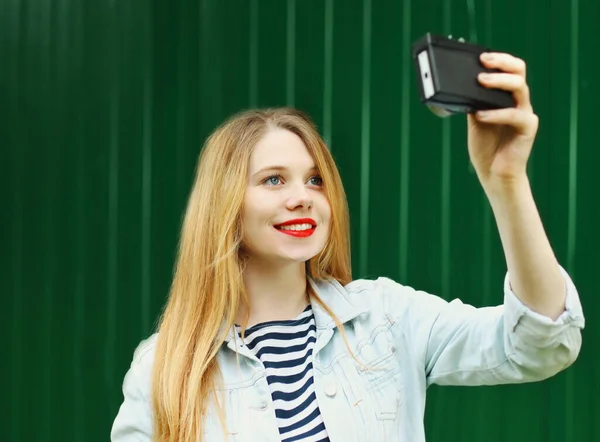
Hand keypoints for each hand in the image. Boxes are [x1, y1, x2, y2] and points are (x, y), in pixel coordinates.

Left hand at [467, 52, 538, 189]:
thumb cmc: (485, 147)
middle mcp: (518, 102)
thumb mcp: (474, 120)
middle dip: (501, 62)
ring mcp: (525, 114)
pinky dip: (496, 113)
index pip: (509, 69)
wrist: (493, 174)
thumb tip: (460, 84)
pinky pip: (515, 115)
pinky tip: (481, 115)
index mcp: (506, 97)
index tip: (479, 55)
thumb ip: (472, 102)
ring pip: (520, 88)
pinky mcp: (528, 129)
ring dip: (500, 81)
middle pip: (518, 72)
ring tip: (481, 81)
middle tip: (483, 61)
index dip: (498, 59)